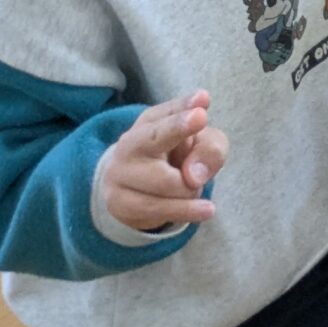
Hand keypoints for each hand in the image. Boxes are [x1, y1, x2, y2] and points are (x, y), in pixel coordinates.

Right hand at [97, 90, 226, 231]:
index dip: (183, 120)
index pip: (167, 117)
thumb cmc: (179, 155)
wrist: (140, 186)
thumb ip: (209, 149)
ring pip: (169, 186)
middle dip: (190, 166)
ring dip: (191, 190)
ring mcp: (119, 173)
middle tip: (199, 174)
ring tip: (191, 187)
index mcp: (152, 120)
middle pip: (159, 146)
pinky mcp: (117, 203)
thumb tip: (194, 175)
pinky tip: (204, 211)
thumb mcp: (204, 143)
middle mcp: (130, 143)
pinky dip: (186, 210)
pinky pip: (160, 210)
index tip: (201, 115)